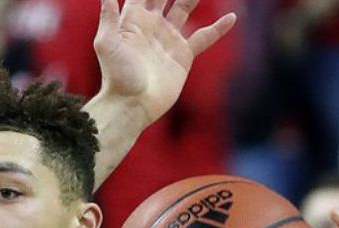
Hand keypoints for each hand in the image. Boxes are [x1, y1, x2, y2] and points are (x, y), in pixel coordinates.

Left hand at [94, 0, 236, 123]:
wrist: (131, 106)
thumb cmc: (116, 76)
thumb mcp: (106, 42)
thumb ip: (108, 14)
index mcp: (133, 19)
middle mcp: (152, 25)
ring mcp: (168, 39)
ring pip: (185, 9)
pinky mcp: (183, 56)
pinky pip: (204, 38)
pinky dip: (218, 28)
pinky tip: (231, 17)